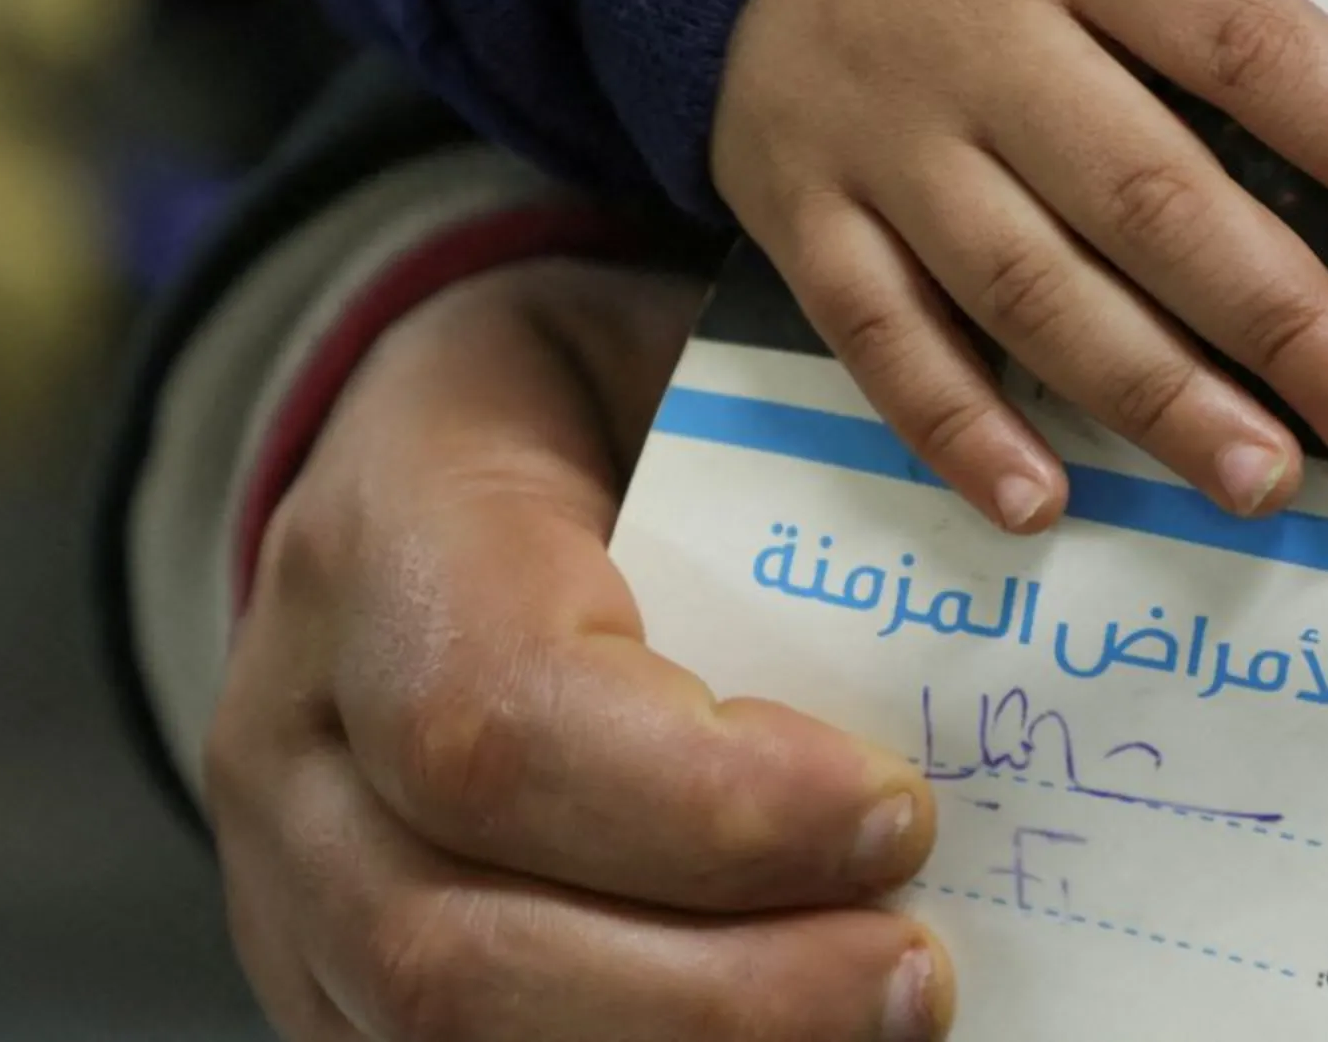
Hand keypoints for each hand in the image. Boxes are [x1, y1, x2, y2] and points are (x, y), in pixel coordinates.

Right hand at [207, 261, 948, 1041]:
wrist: (429, 460)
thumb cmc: (589, 403)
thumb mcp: (682, 354)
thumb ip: (809, 454)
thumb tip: (1036, 541)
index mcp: (382, 544)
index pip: (502, 718)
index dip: (709, 807)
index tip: (900, 815)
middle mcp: (297, 740)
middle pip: (459, 940)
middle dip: (719, 995)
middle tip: (919, 972)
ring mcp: (292, 888)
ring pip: (448, 1039)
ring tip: (879, 1020)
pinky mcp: (327, 983)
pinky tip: (795, 1039)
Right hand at [716, 0, 1327, 530]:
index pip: (1232, 32)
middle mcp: (973, 36)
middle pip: (1142, 192)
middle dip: (1271, 313)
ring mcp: (876, 138)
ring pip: (1022, 287)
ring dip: (1145, 396)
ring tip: (1261, 484)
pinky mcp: (796, 208)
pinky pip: (873, 335)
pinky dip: (949, 424)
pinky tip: (1041, 506)